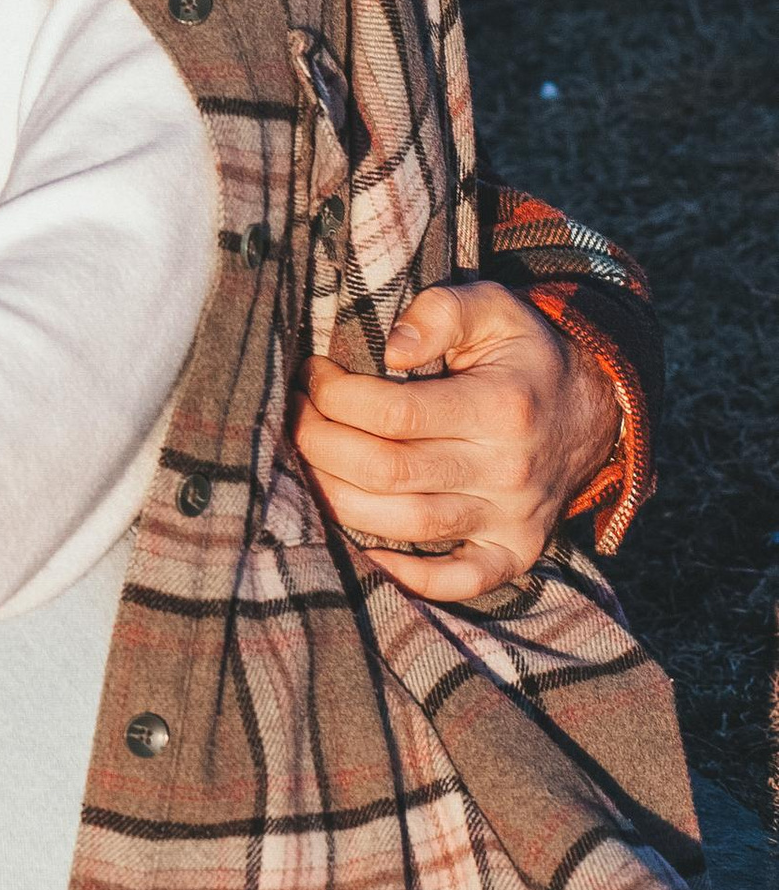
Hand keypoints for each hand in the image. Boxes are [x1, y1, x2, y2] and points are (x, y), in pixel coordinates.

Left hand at [293, 279, 620, 601]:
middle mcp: (508, 469)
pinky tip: (364, 550)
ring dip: (340, 499)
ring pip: (408, 524)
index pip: (394, 413)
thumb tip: (389, 348)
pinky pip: (460, 580)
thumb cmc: (523, 354)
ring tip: (306, 463)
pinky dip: (409, 577)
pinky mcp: (516, 552)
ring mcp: (513, 518)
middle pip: (388, 471)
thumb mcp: (494, 309)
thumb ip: (442, 311)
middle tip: (294, 416)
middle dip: (321, 444)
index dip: (336, 396)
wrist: (594, 409)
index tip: (311, 375)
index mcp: (500, 407)